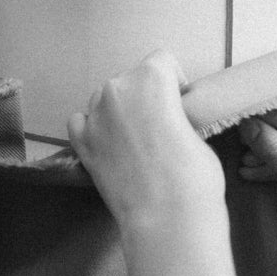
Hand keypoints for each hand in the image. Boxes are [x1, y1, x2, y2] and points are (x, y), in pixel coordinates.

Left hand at [68, 50, 225, 234]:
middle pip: (131, 79)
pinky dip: (93, 128)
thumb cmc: (195, 173)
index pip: (162, 60)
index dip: (174, 81)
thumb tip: (169, 121)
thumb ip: (176, 114)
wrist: (167, 215)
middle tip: (159, 128)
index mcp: (152, 78)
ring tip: (135, 142)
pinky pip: (81, 121)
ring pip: (105, 99)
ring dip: (119, 112)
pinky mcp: (80, 143)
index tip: (180, 104)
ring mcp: (94, 115)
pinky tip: (110, 147)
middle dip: (144, 97)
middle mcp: (117, 88)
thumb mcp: (196, 130)